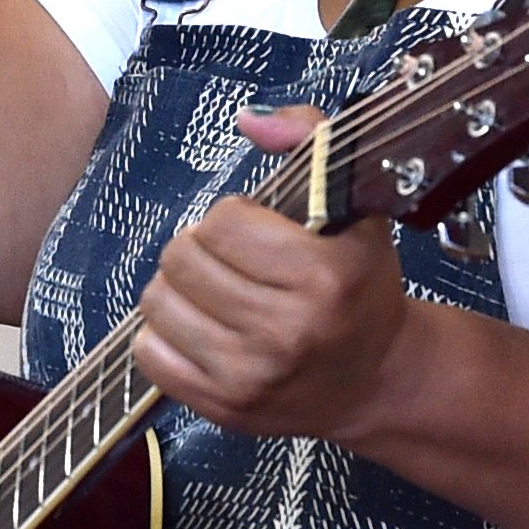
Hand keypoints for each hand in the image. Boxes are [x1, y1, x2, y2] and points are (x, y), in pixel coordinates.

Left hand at [131, 105, 416, 439]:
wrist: (379, 381)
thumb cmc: (360, 289)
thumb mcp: (354, 208)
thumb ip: (310, 142)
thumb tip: (248, 120)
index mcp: (326, 277)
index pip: (223, 221)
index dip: (234, 217)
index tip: (259, 232)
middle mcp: (289, 330)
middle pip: (182, 258)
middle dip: (200, 249)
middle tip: (230, 262)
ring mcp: (253, 375)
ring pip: (158, 302)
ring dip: (178, 289)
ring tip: (214, 293)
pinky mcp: (225, 408)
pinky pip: (149, 353)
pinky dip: (164, 333)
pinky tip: (200, 328)